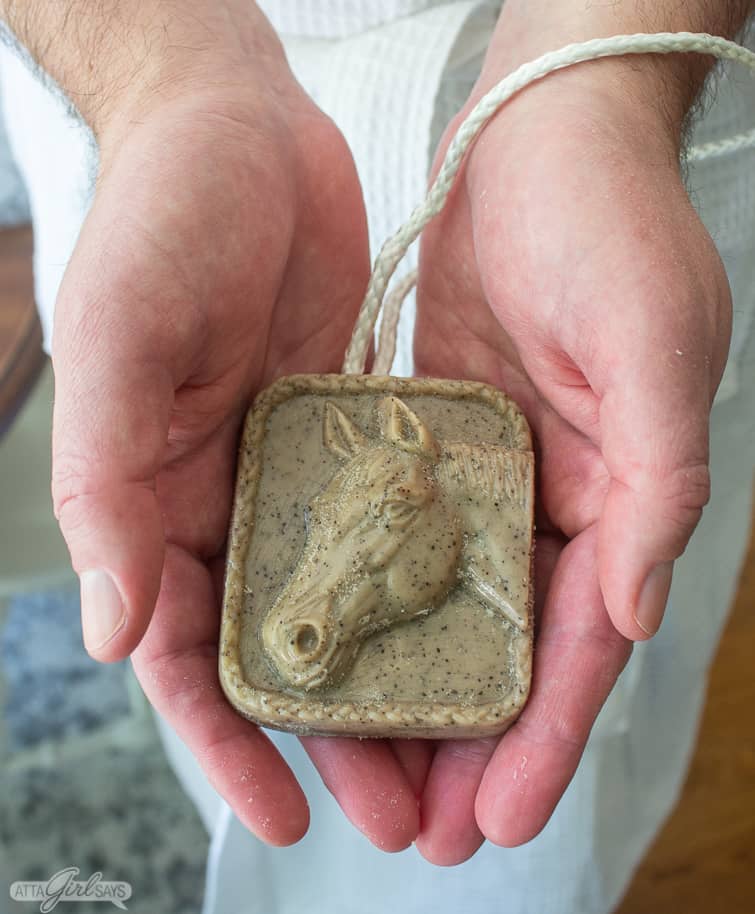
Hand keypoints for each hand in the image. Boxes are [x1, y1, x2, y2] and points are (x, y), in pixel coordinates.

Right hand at [50, 50, 422, 847]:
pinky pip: (388, 520)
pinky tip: (467, 621)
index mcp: (153, 502)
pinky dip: (420, 576)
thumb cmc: (157, 220)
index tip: (285, 817)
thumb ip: (105, 487)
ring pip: (345, 600)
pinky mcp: (348, 430)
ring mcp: (290, 469)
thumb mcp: (117, 343)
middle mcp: (223, 500)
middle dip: (329, 735)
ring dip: (389, 675)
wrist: (233, 129)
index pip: (186, 653)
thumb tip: (116, 633)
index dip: (228, 741)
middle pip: (281, 647)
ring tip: (448, 749)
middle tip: (397, 811)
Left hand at [411, 69, 729, 861]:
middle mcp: (554, 498)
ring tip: (373, 767)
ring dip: (419, 684)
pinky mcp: (438, 439)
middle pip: (511, 645)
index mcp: (618, 495)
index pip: (582, 642)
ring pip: (451, 605)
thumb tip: (635, 611)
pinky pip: (406, 533)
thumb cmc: (612, 229)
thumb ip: (659, 482)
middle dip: (474, 739)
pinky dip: (383, 592)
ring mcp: (491, 473)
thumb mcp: (656, 345)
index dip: (545, 734)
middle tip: (426, 827)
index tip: (502, 817)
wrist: (542, 143)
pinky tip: (344, 642)